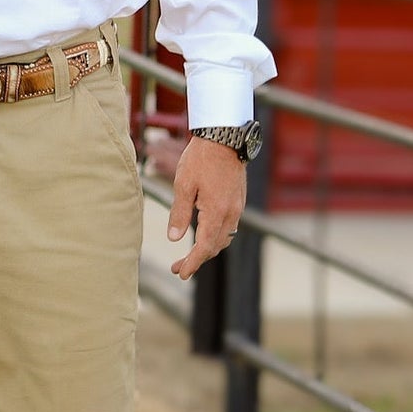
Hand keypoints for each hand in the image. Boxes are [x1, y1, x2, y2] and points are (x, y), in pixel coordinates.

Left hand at [164, 134, 246, 279]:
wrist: (225, 138)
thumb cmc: (201, 159)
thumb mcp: (183, 185)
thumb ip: (179, 213)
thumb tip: (174, 238)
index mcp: (217, 211)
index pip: (205, 246)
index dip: (193, 262)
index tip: (181, 273)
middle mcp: (231, 213)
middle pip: (215, 246)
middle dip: (197, 260)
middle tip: (177, 268)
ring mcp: (237, 207)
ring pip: (224, 238)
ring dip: (207, 249)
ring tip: (188, 256)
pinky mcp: (238, 200)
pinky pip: (229, 227)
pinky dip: (216, 237)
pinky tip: (203, 235)